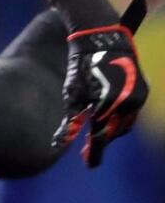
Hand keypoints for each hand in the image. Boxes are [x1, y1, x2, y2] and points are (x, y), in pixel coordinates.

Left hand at [51, 24, 148, 166]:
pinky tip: (108, 115)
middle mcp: (129, 102)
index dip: (95, 152)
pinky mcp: (143, 88)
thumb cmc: (82, 65)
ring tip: (97, 131)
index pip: (102, 136)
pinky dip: (120, 115)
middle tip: (89, 149)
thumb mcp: (72, 93)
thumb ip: (71, 119)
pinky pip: (132, 110)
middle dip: (102, 139)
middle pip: (115, 130)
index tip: (90, 165)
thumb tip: (59, 141)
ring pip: (125, 121)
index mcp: (110, 105)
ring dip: (112, 128)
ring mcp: (139, 95)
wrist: (102, 38)